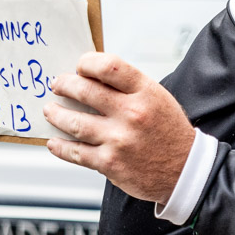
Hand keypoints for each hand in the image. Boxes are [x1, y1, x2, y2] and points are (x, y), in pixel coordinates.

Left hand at [42, 53, 194, 202]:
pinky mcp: (109, 163)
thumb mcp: (157, 99)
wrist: (184, 171)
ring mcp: (119, 140)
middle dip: (64, 85)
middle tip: (57, 85)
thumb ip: (128, 88)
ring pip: (73, 122)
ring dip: (56, 114)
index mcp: (145, 92)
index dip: (87, 63)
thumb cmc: (168, 131)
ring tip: (50, 110)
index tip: (79, 66)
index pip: (109, 67)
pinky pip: (75, 152)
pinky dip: (60, 146)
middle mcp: (132, 114)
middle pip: (84, 91)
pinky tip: (54, 141)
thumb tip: (91, 78)